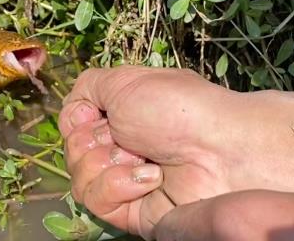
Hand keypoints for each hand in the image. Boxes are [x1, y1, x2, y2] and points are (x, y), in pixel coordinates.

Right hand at [58, 65, 247, 238]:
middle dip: (94, 141)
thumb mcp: (125, 81)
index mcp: (120, 116)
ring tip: (143, 158)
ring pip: (79, 179)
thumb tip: (73, 113)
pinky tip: (150, 177)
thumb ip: (88, 88)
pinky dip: (118, 185)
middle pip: (73, 152)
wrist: (220, 150)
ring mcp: (125, 181)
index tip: (98, 115)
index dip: (79, 120)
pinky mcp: (130, 212)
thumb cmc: (179, 109)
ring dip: (107, 163)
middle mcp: (120, 148)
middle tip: (127, 137)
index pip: (74, 125)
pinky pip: (97, 202)